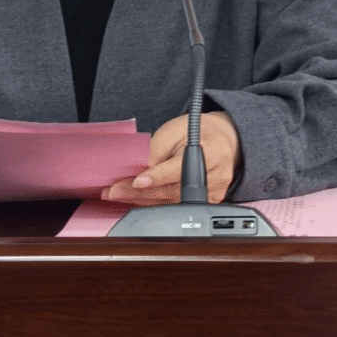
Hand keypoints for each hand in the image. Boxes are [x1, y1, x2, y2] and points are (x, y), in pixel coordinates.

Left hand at [102, 111, 241, 205]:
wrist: (222, 140)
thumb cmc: (198, 131)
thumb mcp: (176, 129)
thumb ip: (158, 147)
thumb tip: (138, 167)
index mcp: (212, 152)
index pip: (179, 168)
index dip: (157, 176)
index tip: (138, 181)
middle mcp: (216, 176)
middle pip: (171, 190)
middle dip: (138, 192)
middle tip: (113, 190)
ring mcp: (213, 194)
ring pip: (170, 202)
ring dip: (140, 200)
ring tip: (117, 193)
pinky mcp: (206, 204)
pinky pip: (174, 206)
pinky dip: (153, 204)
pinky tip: (135, 199)